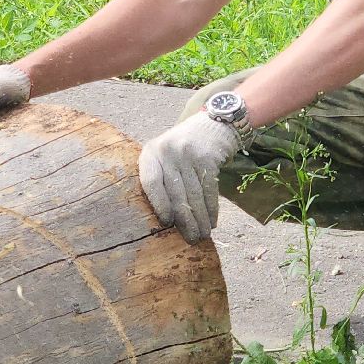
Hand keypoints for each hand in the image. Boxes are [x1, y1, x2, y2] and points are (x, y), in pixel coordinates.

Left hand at [138, 114, 240, 242]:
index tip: (167, 223)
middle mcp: (168, 151)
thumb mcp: (165, 156)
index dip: (159, 204)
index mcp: (151, 152)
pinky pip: (209, 189)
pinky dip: (212, 208)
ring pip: (194, 194)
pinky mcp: (208, 157)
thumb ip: (161, 179)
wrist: (212, 124)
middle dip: (185, 220)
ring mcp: (188, 153)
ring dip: (200, 219)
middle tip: (191, 239)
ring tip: (203, 235)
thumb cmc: (183, 148)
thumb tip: (167, 221)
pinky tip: (212, 221)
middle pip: (175, 192)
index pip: (150, 182)